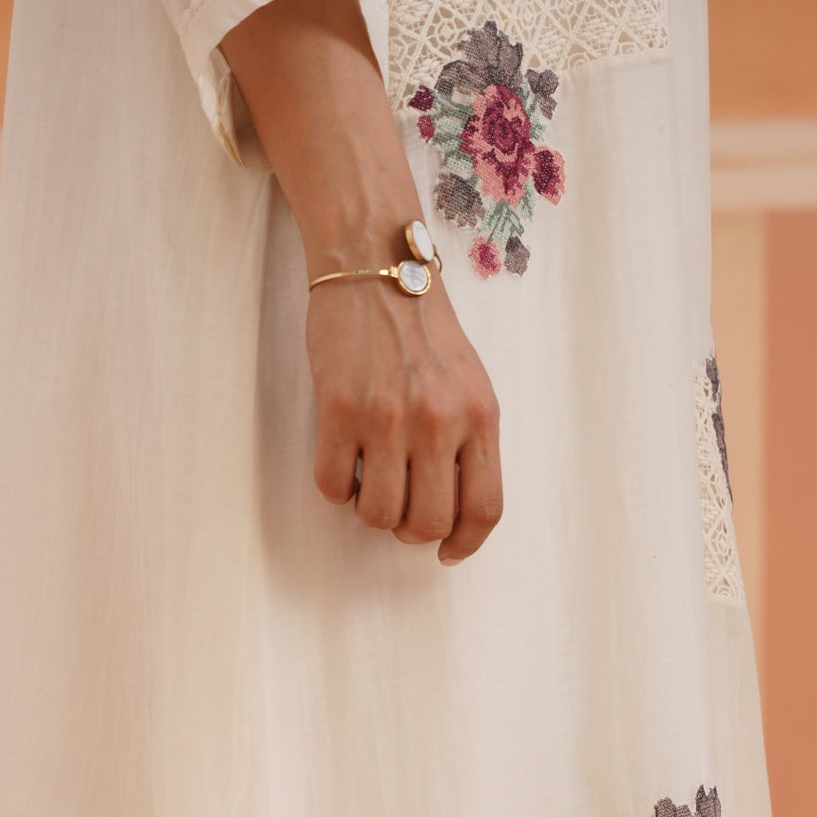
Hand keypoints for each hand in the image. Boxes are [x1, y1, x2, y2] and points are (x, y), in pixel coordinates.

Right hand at [306, 272, 502, 562]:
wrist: (374, 264)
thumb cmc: (422, 328)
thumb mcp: (469, 382)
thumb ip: (468, 441)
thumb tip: (452, 508)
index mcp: (479, 415)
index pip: (483, 508)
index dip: (464, 543)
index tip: (447, 551)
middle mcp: (438, 420)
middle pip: (427, 522)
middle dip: (410, 531)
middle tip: (399, 508)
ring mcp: (388, 417)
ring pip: (378, 514)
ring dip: (370, 510)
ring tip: (369, 478)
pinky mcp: (340, 410)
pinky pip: (334, 487)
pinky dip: (336, 487)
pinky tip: (342, 459)